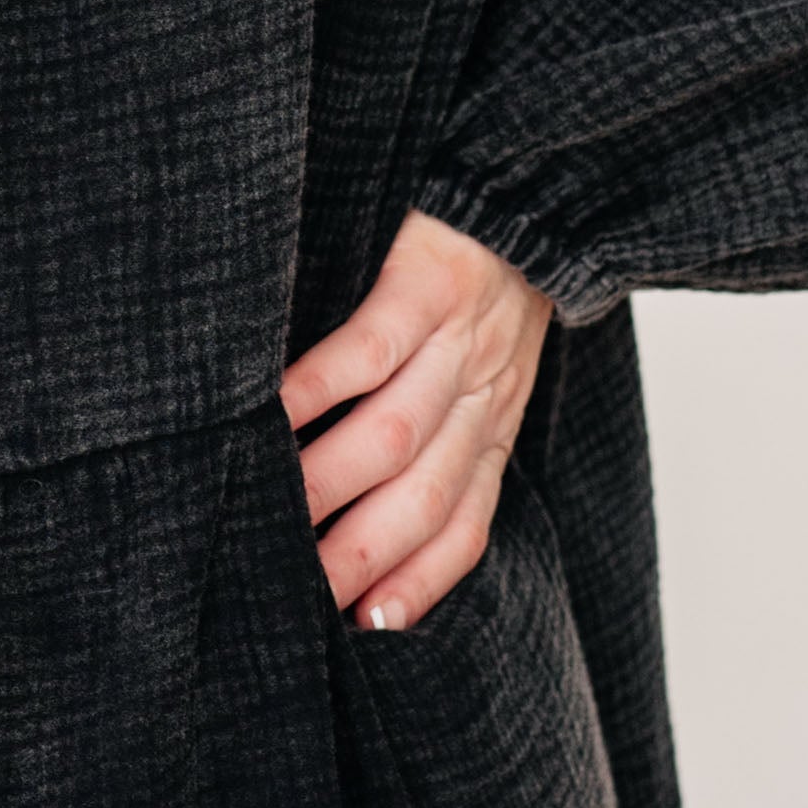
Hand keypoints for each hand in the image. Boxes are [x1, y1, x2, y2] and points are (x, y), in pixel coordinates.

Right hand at [281, 210, 554, 633]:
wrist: (535, 179)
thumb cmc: (488, 278)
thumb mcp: (490, 364)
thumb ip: (442, 428)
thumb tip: (356, 504)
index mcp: (494, 422)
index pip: (463, 523)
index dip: (420, 581)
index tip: (365, 628)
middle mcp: (484, 393)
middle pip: (423, 497)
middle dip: (361, 557)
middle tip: (297, 598)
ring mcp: (459, 339)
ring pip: (396, 435)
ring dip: (332, 487)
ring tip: (272, 520)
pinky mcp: (428, 280)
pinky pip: (372, 347)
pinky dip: (321, 387)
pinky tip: (271, 413)